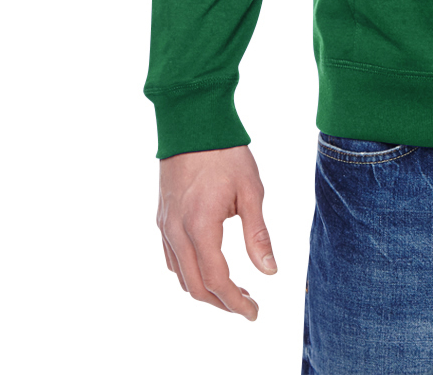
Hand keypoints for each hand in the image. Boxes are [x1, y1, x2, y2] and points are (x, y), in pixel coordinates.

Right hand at [156, 144, 276, 319]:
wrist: (192, 121)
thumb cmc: (225, 152)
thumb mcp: (250, 190)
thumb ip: (257, 235)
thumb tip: (270, 271)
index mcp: (200, 226)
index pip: (216, 280)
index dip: (236, 302)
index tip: (255, 312)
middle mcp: (177, 231)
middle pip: (195, 286)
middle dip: (222, 303)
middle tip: (248, 305)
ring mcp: (165, 225)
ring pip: (180, 276)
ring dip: (205, 290)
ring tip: (233, 289)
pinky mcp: (162, 218)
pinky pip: (171, 258)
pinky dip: (189, 272)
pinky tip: (208, 267)